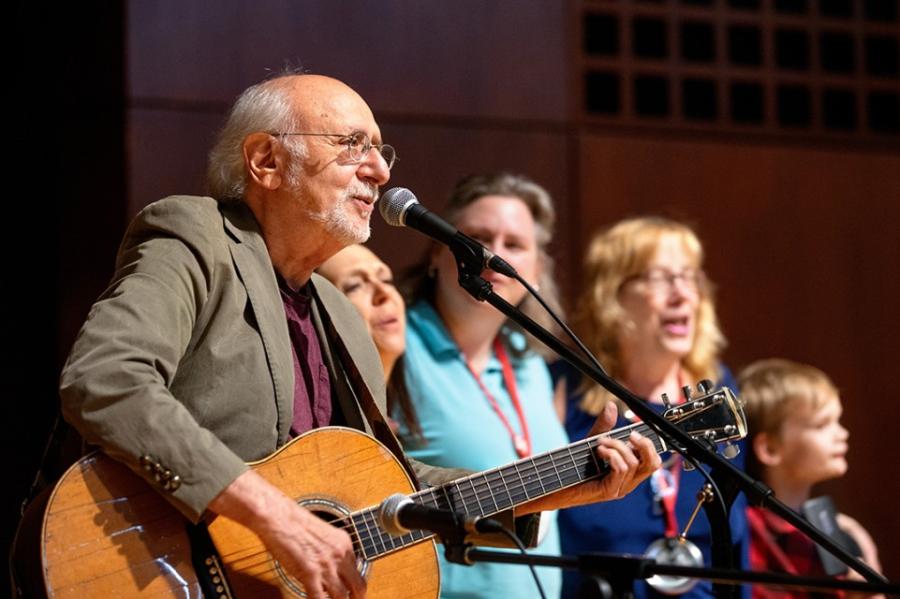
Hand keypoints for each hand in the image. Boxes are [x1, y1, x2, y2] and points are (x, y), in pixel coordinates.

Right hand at [209, 470, 365, 598]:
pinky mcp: (310, 573)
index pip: (358, 569)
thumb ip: (330, 550)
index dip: (353, 582)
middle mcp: (340, 554)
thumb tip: (330, 567)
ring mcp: (326, 565)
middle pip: (358, 586)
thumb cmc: (294, 521)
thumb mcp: (323, 533)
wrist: (279, 517)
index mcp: (344, 543)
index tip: (351, 589)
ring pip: (342, 596)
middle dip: (356, 597)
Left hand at [519, 402, 660, 513]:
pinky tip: (599, 450)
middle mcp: (628, 482)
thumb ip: (603, 426)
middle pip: (653, 464)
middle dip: (644, 444)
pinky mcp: (609, 491)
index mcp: (628, 473)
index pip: (653, 461)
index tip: (635, 432)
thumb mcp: (591, 442)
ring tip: (600, 443)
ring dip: (617, 446)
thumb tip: (612, 406)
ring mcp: (619, 489)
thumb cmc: (573, 465)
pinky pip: (621, 469)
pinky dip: (612, 455)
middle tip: (630, 434)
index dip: (650, 445)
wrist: (554, 483)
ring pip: (634, 463)